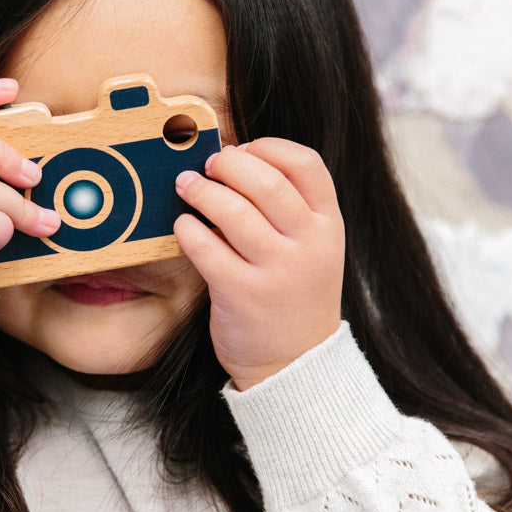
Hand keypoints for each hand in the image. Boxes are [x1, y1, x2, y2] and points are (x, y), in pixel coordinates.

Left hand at [173, 139, 344, 389]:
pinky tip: (183, 225)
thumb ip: (290, 209)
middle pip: (266, 181)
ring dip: (201, 190)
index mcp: (329, 226)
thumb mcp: (313, 249)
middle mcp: (308, 245)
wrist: (295, 364)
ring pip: (233, 210)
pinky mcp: (242, 294)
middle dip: (228, 163)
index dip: (268, 147)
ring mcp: (277, 271)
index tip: (243, 148)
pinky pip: (206, 248)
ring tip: (186, 186)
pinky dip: (188, 229)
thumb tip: (234, 158)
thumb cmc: (294, 295)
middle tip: (207, 163)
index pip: (306, 163)